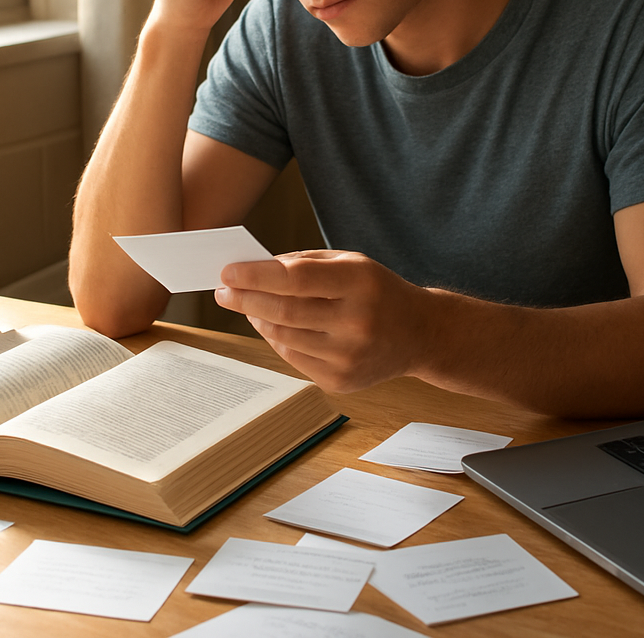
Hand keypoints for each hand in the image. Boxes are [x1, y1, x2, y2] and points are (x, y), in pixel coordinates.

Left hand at [214, 250, 432, 391]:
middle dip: (245, 299)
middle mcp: (356, 323)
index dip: (256, 275)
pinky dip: (277, 339)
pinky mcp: (341, 381)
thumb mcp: (352, 263)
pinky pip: (293, 358)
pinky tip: (274, 325)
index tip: (227, 271)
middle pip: (284, 312)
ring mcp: (348, 357)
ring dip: (258, 319)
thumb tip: (254, 271)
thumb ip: (304, 263)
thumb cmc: (379, 291)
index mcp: (360, 284)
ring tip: (248, 305)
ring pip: (283, 337)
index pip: (297, 279)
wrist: (420, 334)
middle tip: (223, 290)